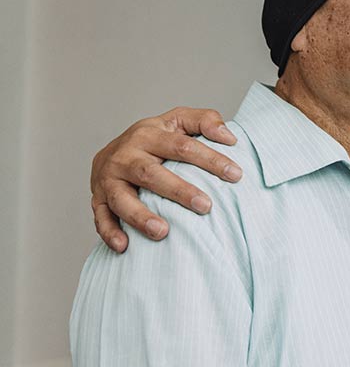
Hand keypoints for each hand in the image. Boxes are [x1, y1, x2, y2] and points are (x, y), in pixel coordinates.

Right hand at [91, 107, 242, 252]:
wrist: (112, 150)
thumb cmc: (156, 139)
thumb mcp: (178, 121)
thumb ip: (205, 120)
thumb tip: (230, 138)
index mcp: (148, 134)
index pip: (182, 146)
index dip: (210, 159)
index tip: (236, 175)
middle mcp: (125, 155)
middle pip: (150, 173)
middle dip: (178, 191)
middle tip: (205, 206)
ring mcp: (108, 178)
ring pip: (121, 198)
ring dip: (140, 216)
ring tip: (163, 231)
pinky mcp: (97, 199)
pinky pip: (101, 217)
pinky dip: (110, 232)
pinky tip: (125, 245)